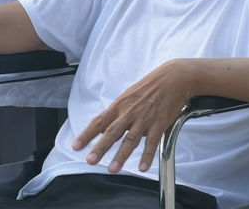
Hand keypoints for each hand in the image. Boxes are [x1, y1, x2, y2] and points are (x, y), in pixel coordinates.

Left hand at [72, 59, 192, 173]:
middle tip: (90, 161)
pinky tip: (142, 167)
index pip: (99, 121)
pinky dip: (147, 156)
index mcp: (119, 105)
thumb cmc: (149, 87)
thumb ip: (115, 114)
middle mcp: (129, 113)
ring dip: (121, 156)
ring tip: (112, 169)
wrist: (173, 78)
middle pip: (112, 132)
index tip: (76, 146)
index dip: (86, 134)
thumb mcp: (128, 96)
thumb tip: (101, 128)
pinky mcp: (159, 124)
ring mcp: (144, 119)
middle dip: (100, 148)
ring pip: (130, 140)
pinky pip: (152, 143)